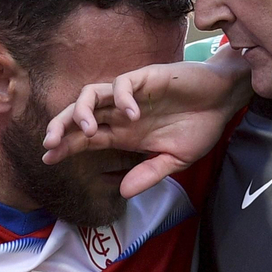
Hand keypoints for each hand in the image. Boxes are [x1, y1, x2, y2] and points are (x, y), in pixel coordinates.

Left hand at [41, 46, 252, 198]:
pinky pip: (124, 83)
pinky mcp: (146, 78)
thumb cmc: (199, 127)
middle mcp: (120, 112)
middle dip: (60, 126)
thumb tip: (123, 193)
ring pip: (92, 94)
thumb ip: (149, 174)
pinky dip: (123, 98)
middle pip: (78, 114)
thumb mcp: (174, 160)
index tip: (47, 159)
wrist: (224, 100)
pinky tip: (133, 115)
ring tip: (89, 130)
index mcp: (123, 133)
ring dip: (83, 111)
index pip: (84, 138)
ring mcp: (131, 94)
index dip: (64, 146)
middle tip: (51, 144)